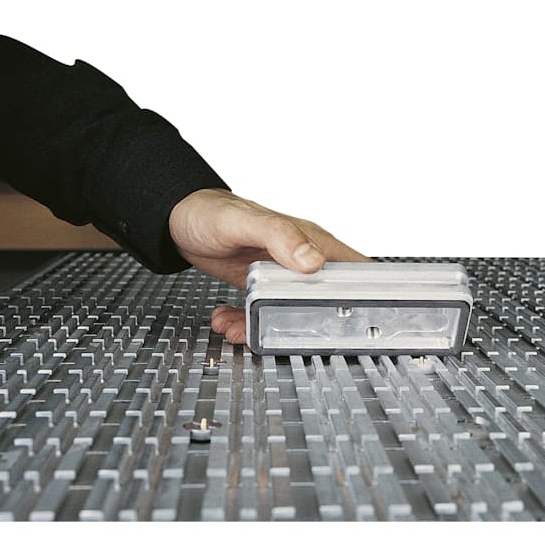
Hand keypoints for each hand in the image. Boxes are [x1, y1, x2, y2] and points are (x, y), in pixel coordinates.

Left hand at [168, 188, 370, 342]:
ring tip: (238, 329)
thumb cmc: (211, 210)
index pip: (356, 270)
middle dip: (306, 324)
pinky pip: (261, 313)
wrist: (179, 218)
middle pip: (324, 300)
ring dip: (265, 327)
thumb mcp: (245, 221)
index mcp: (311, 241)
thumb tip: (312, 260)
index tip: (356, 321)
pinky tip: (226, 320)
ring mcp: (280, 275)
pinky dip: (244, 323)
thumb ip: (280, 236)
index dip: (365, 295)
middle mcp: (301, 259)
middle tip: (284, 335)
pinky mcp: (260, 287)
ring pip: (290, 313)